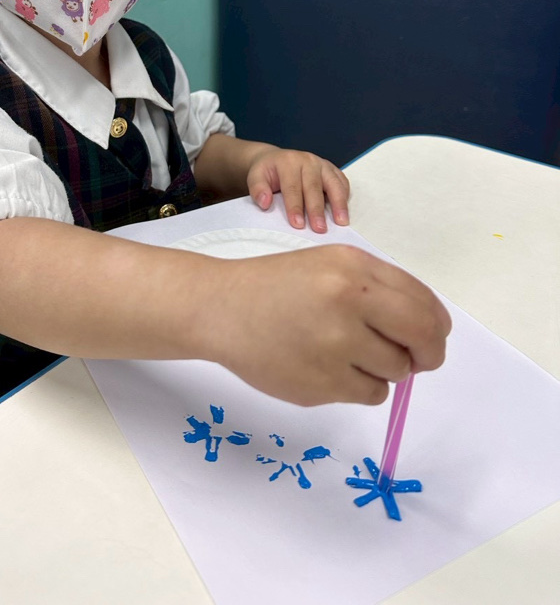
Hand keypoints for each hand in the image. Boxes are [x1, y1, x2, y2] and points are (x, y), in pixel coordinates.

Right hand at [206, 245, 450, 407]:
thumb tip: (428, 331)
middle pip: (422, 340)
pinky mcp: (321, 384)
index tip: (430, 337)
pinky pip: (369, 394)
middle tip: (417, 360)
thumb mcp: (330, 264)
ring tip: (347, 353)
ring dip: (383, 369)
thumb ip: (379, 288)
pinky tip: (329, 367)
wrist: (223, 308)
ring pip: (396, 372)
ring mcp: (334, 347)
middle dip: (428, 355)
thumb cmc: (279, 285)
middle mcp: (347, 304)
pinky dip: (359, 386)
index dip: (435, 327)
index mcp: (353, 269)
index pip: (423, 304)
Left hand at [247, 147, 349, 231]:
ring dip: (339, 204)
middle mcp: (307, 160)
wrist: (276, 159)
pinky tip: (344, 211)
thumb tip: (265, 203)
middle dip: (317, 210)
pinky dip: (344, 196)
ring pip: (333, 183)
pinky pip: (342, 181)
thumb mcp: (255, 176)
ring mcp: (321, 164)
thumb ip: (258, 189)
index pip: (292, 187)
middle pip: (314, 187)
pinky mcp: (331, 169)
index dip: (295, 207)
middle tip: (320, 229)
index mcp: (288, 162)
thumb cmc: (267, 172)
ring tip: (341, 222)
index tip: (298, 225)